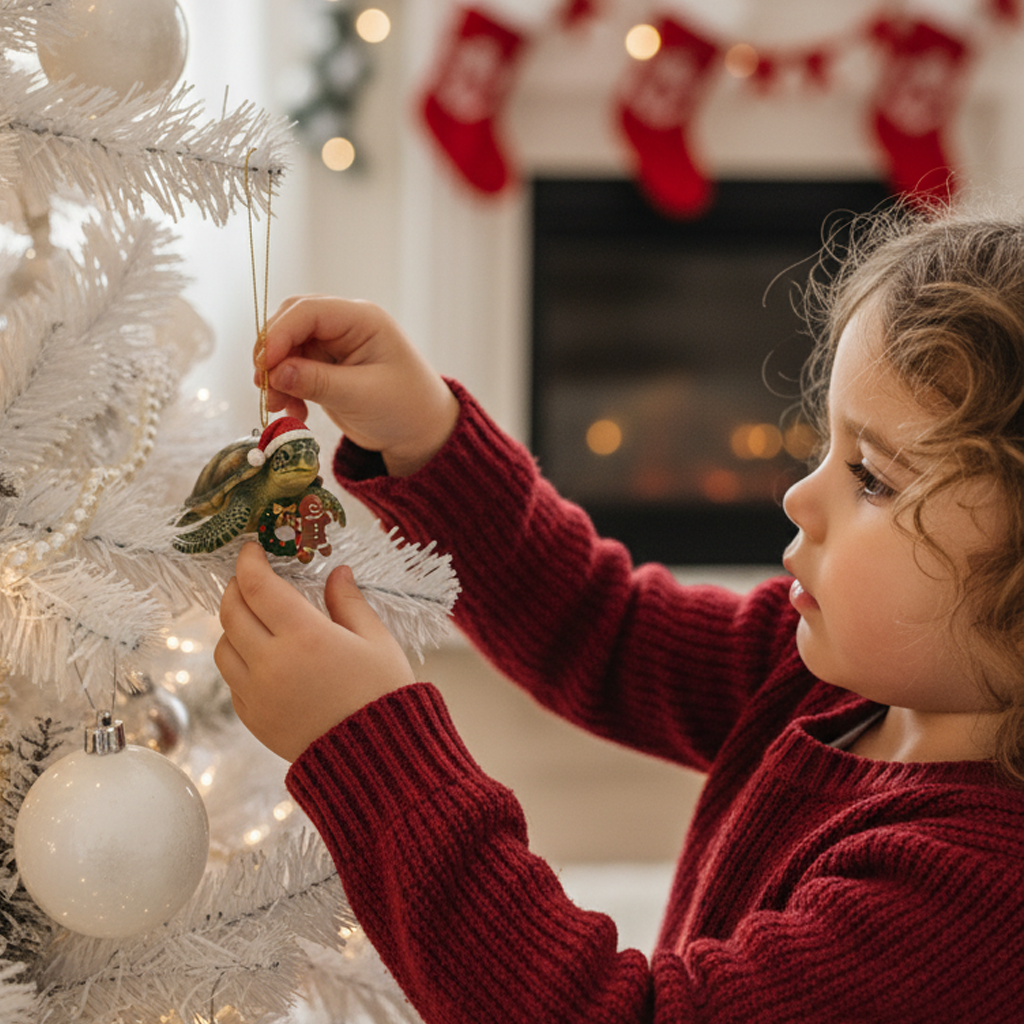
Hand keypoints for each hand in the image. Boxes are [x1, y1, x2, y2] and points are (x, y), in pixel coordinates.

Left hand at [215, 543, 415, 761]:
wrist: (379, 760)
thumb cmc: (383, 695)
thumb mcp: (376, 640)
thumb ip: (349, 602)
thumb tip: (336, 573)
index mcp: (304, 636)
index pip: (258, 586)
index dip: (249, 561)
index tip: (252, 548)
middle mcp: (272, 663)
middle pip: (230, 612)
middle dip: (236, 587)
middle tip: (251, 577)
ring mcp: (257, 694)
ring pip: (222, 647)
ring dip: (232, 625)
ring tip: (256, 619)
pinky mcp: (254, 719)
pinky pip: (231, 681)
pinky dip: (238, 661)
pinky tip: (264, 658)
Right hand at [256, 295, 459, 476]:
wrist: (420, 434)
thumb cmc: (405, 409)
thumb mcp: (362, 396)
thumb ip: (318, 382)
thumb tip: (276, 372)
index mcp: (362, 319)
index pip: (308, 311)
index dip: (279, 334)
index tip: (264, 366)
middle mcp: (345, 325)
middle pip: (291, 323)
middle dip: (273, 353)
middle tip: (264, 387)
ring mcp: (334, 346)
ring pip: (287, 348)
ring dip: (276, 376)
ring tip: (278, 407)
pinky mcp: (326, 367)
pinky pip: (293, 370)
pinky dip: (286, 388)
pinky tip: (294, 411)